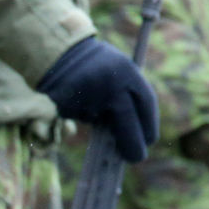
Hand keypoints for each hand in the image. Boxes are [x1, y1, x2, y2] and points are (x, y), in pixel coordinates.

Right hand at [36, 37, 159, 162]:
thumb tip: (137, 135)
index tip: (150, 141)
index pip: (146, 105)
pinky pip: (80, 119)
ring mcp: (89, 96)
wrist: (59, 50)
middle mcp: (111, 85)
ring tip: (90, 96)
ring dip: (99, 119)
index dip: (150, 126)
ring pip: (100, 122)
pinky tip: (77, 97)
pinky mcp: (68, 106)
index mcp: (128, 72)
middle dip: (133, 145)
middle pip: (127, 124)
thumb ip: (130, 95)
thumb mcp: (119, 69)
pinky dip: (81, 113)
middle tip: (135, 158)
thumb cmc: (96, 63)